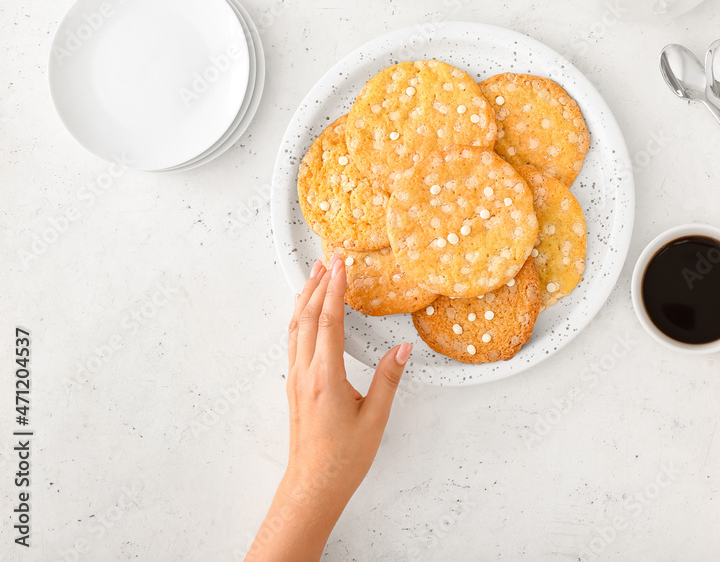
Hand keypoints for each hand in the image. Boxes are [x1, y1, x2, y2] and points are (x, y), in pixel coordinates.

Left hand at [246, 257, 411, 561]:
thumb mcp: (375, 417)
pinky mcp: (295, 386)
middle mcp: (305, 373)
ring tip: (315, 276)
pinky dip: (300, 318)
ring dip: (306, 298)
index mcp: (325, 377)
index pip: (330, 321)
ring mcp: (296, 379)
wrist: (313, 484)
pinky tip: (304, 313)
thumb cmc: (344, 457)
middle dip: (319, 284)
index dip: (336, 289)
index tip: (341, 264)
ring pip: (296, 328)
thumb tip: (401, 349)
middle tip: (329, 259)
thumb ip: (387, 379)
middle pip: (308, 317)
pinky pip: (294, 342)